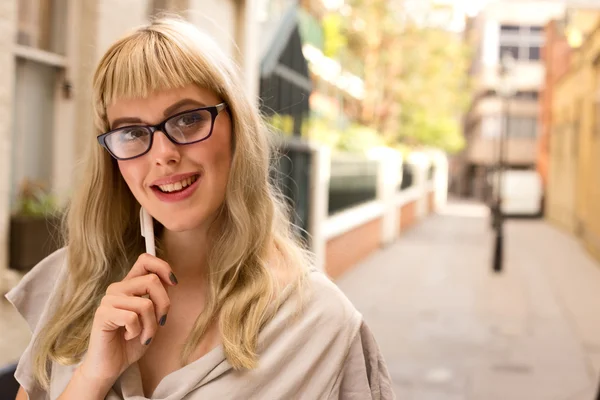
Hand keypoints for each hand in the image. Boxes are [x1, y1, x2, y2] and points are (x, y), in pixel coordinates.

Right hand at [78, 253, 176, 388]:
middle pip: (152, 281)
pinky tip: (128, 337)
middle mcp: (118, 288)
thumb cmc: (132, 341)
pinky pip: (132, 318)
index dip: (163, 267)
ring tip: (142, 335)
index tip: (174, 283)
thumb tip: (171, 280)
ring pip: (145, 303)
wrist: (112, 365)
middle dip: (164, 305)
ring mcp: (108, 300)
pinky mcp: (102, 314)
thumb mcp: (153, 316)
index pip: (145, 260)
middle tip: (159, 323)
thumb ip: (159, 297)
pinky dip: (137, 332)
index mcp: (129, 285)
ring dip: (151, 325)